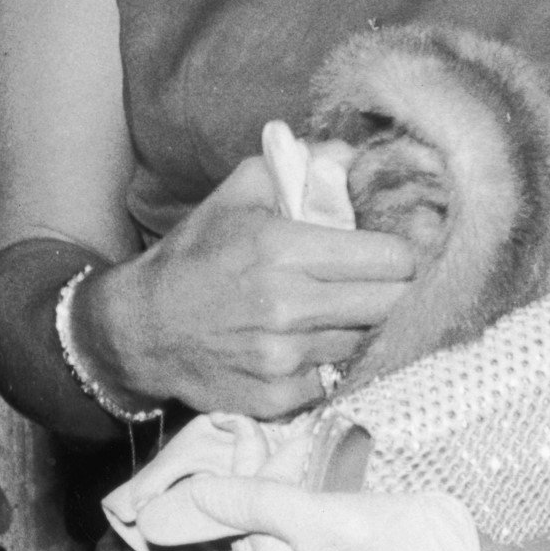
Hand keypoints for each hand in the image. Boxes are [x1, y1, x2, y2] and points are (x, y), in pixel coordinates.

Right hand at [85, 157, 413, 418]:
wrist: (142, 328)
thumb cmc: (195, 256)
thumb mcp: (237, 194)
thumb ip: (295, 166)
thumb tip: (346, 151)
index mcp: (281, 249)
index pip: (387, 259)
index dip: (406, 254)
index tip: (405, 252)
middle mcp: (287, 307)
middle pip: (390, 305)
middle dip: (399, 291)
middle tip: (394, 283)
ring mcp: (283, 359)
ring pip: (366, 344)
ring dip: (366, 327)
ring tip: (351, 311)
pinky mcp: (276, 399)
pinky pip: (334, 380)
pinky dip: (333, 363)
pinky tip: (318, 343)